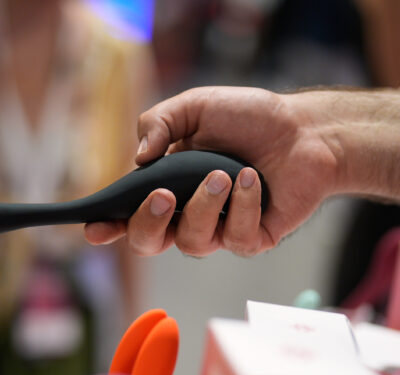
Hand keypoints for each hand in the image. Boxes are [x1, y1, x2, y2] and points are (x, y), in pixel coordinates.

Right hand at [83, 87, 340, 257]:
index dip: (108, 226)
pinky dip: (242, 206)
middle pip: (149, 242)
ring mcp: (218, 230)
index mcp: (166, 185)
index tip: (94, 228)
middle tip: (164, 195)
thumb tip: (137, 159)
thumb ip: (159, 123)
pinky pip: (235, 238)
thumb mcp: (195, 107)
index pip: (128, 214)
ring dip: (204, 205)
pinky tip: (252, 180)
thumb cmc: (248, 118)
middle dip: (148, 223)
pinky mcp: (251, 240)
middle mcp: (187, 213)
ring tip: (225, 173)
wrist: (305, 130)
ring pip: (192, 242)